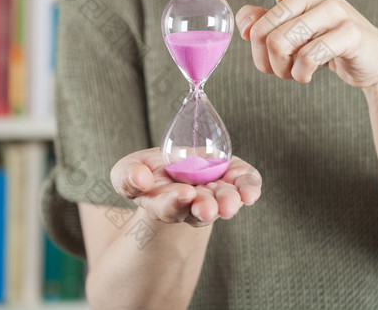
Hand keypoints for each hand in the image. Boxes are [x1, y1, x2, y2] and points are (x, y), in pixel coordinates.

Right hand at [110, 147, 261, 226]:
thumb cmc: (147, 172)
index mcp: (164, 204)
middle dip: (204, 209)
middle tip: (207, 209)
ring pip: (225, 202)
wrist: (174, 165)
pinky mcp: (234, 178)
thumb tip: (140, 179)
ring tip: (230, 203)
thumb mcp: (126, 171)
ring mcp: (216, 193)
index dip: (175, 202)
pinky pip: (246, 185)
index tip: (183, 194)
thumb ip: (127, 177)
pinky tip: (250, 192)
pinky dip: (250, 186)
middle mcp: (193, 205)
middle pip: (200, 212)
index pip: (168, 208)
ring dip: (228, 201)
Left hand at [196, 0, 377, 88]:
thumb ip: (261, 21)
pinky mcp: (349, 31)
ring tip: (293, 71)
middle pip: (262, 30)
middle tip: (278, 68)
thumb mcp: (287, 29)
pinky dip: (301, 75)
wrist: (370, 57)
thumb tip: (244, 23)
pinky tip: (308, 74)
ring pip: (281, 45)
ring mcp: (333, 7)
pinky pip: (307, 58)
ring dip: (282, 70)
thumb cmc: (320, 40)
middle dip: (264, 60)